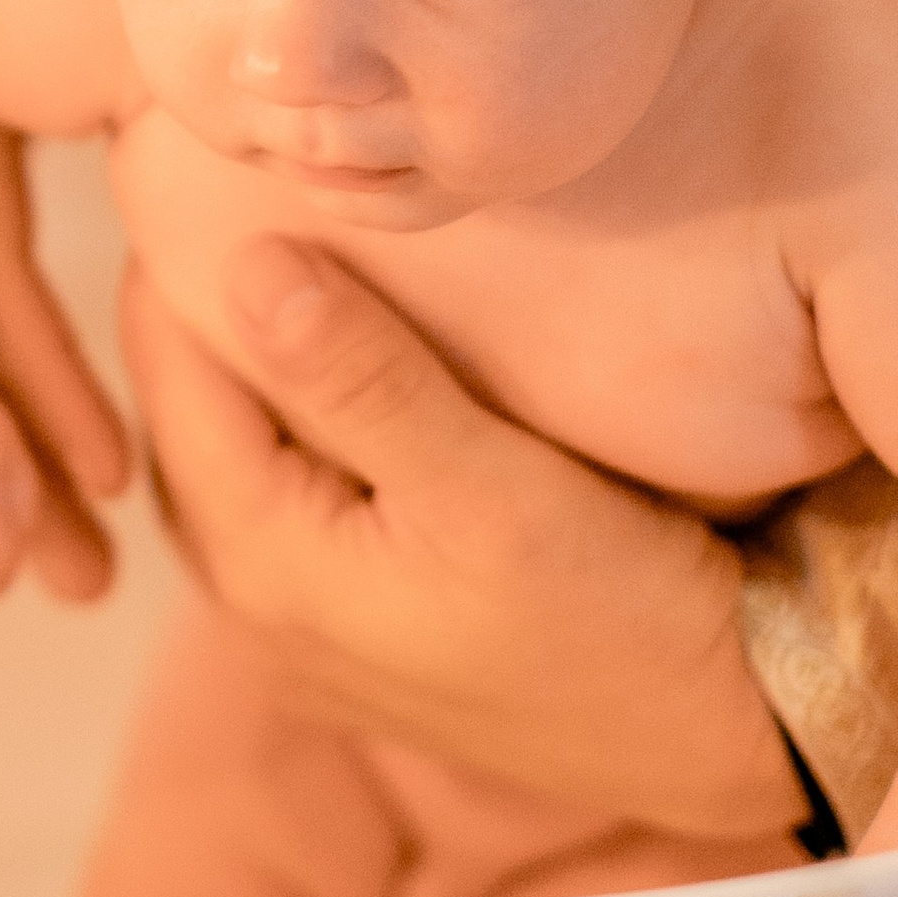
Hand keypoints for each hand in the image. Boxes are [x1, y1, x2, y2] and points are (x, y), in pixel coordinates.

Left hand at [125, 241, 806, 843]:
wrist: (727, 731)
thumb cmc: (618, 615)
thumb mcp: (494, 488)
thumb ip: (363, 381)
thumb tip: (245, 264)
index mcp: (262, 560)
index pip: (170, 373)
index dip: (175, 263)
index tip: (194, 164)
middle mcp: (256, 607)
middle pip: (190, 418)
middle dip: (205, 314)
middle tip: (237, 196)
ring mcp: (305, 631)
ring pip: (238, 460)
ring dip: (255, 373)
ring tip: (294, 265)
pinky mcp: (362, 636)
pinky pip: (291, 503)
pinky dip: (299, 431)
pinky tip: (351, 374)